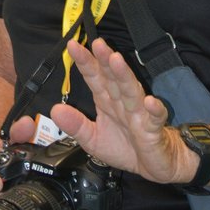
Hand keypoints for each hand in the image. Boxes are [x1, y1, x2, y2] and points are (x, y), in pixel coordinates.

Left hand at [51, 37, 198, 184]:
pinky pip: (155, 118)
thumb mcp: (93, 139)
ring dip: (124, 76)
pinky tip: (149, 102)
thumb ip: (76, 125)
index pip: (95, 78)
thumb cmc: (125, 148)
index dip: (85, 62)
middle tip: (97, 43)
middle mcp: (123, 103)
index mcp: (107, 102)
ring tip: (116, 60)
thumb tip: (54, 110)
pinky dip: (155, 110)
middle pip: (113, 78)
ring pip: (132, 91)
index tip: (72, 45)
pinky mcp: (154, 130)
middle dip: (105, 60)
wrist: (152, 166)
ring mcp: (140, 114)